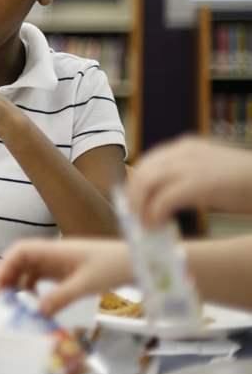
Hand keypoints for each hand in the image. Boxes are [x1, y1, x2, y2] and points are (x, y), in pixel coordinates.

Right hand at [0, 238, 132, 315]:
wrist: (136, 261)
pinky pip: (43, 276)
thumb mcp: (86, 284)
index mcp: (54, 250)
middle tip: (3, 298)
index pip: (20, 250)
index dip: (6, 264)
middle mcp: (52, 253)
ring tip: (16, 303)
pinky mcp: (67, 270)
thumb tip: (38, 313)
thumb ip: (61, 297)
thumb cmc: (112, 267)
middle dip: (9, 275)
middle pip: (21, 259)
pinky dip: (35, 287)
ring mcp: (59, 261)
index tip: (0, 286)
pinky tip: (36, 302)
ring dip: (20, 282)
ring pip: (31, 268)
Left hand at [128, 135, 251, 228]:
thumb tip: (160, 198)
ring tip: (144, 224)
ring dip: (140, 206)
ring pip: (146, 183)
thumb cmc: (244, 184)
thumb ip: (185, 177)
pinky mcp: (199, 184)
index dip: (135, 184)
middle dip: (133, 197)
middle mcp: (183, 152)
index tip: (132, 203)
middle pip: (142, 172)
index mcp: (185, 147)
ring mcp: (190, 166)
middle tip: (134, 217)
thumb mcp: (209, 172)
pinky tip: (156, 226)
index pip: (147, 162)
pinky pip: (164, 199)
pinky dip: (154, 214)